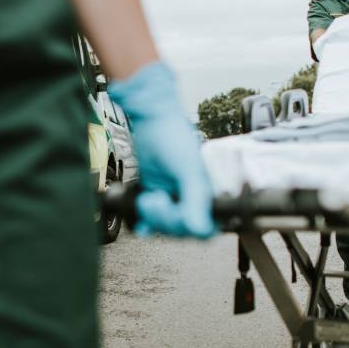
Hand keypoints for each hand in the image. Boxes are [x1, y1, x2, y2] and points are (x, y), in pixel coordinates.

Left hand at [108, 62, 213, 237]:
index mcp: (207, 194)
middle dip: (165, 218)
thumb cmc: (174, 137)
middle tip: (153, 200)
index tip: (176, 212)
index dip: (188, 226)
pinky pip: (152, 218)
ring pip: (166, 225)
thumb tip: (199, 229)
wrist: (152, 118)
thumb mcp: (188, 170)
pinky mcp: (156, 191)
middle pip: (182, 229)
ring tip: (146, 199)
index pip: (204, 228)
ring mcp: (174, 196)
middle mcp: (192, 198)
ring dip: (153, 217)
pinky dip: (146, 224)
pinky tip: (141, 227)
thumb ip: (195, 199)